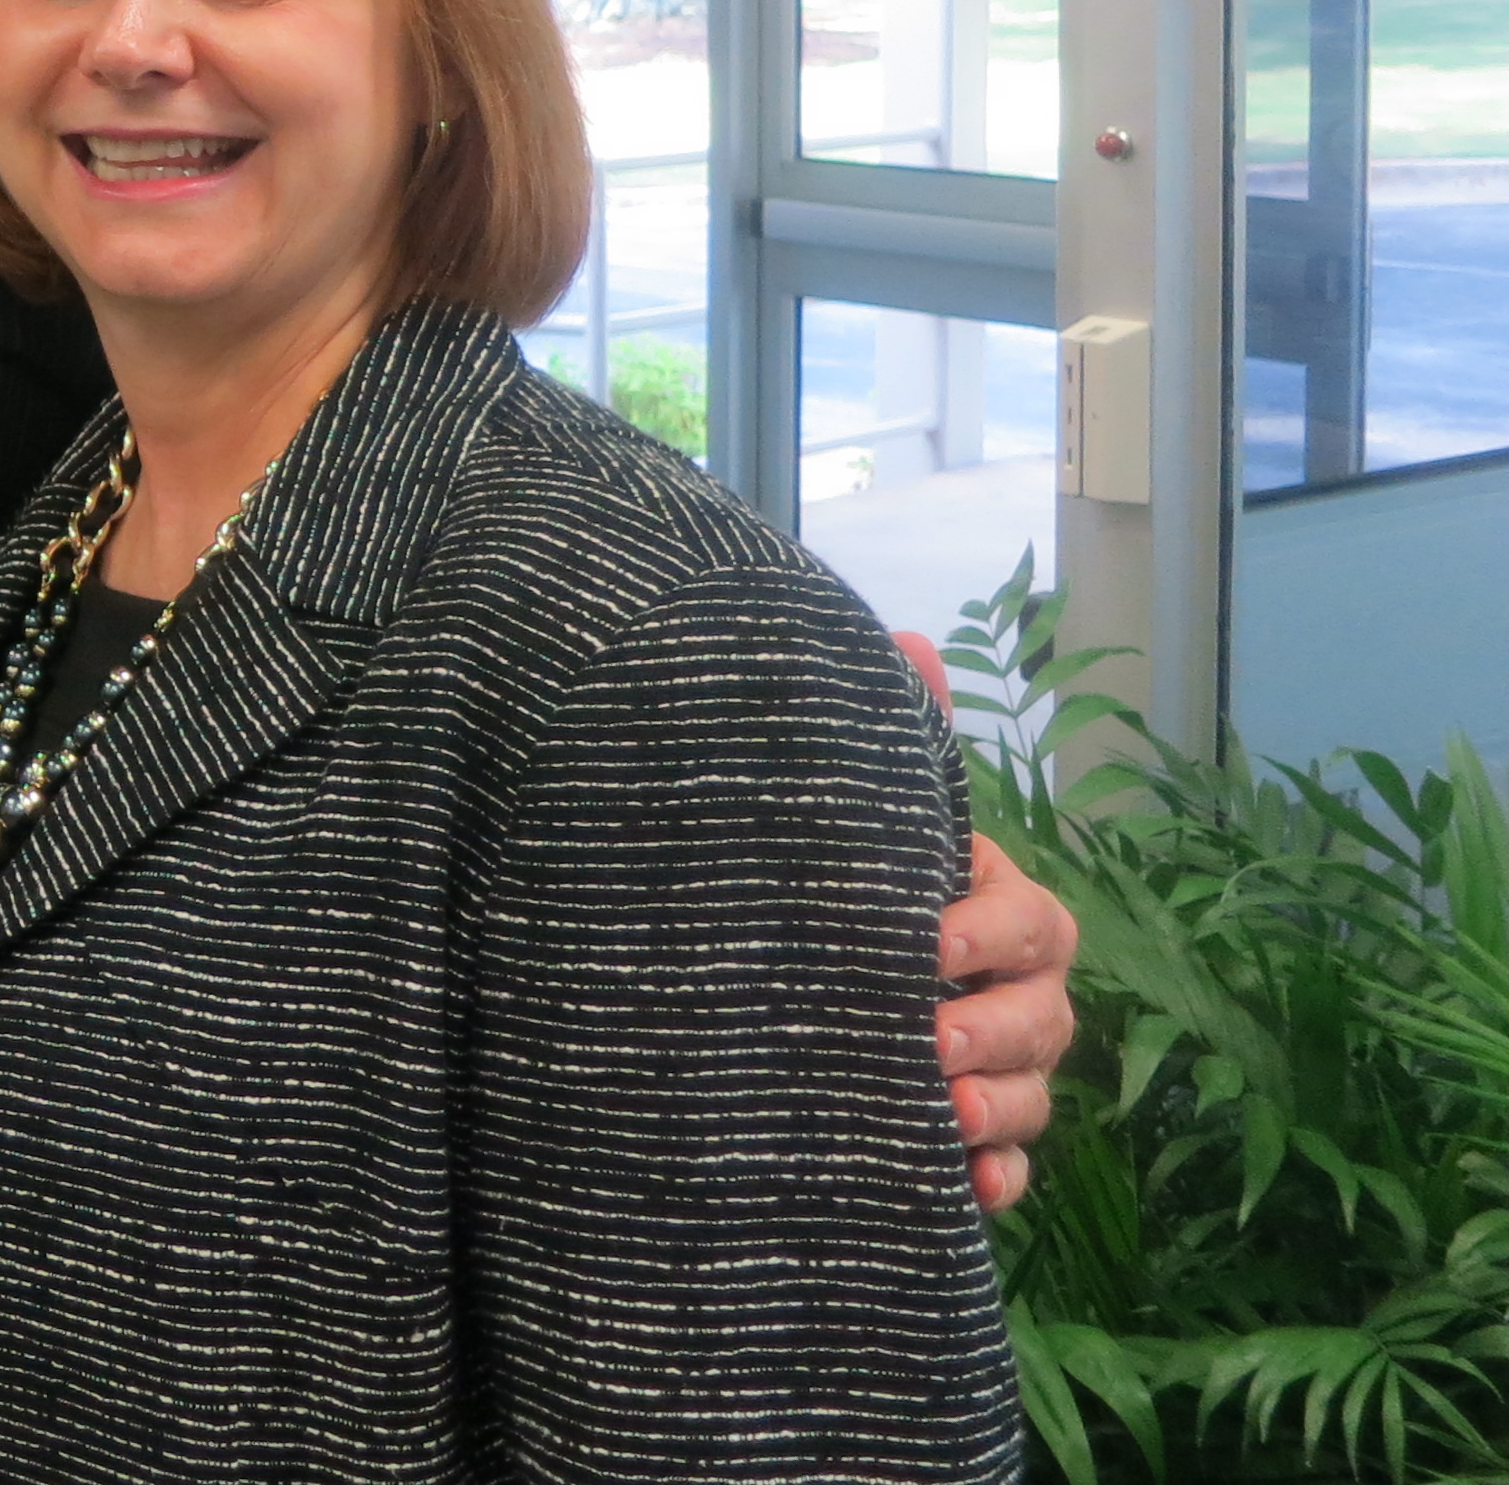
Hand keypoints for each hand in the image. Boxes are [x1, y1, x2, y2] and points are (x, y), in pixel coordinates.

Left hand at [892, 629, 1074, 1213]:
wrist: (779, 958)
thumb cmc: (846, 875)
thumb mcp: (864, 812)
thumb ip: (899, 735)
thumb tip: (909, 640)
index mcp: (996, 910)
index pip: (1032, 923)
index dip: (989, 936)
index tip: (925, 944)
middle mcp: (1011, 993)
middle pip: (1045, 1019)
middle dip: (996, 1031)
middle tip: (928, 1039)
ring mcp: (995, 1068)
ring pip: (1031, 1096)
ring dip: (999, 1108)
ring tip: (942, 1110)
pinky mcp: (966, 1135)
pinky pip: (1006, 1168)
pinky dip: (996, 1180)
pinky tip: (970, 1184)